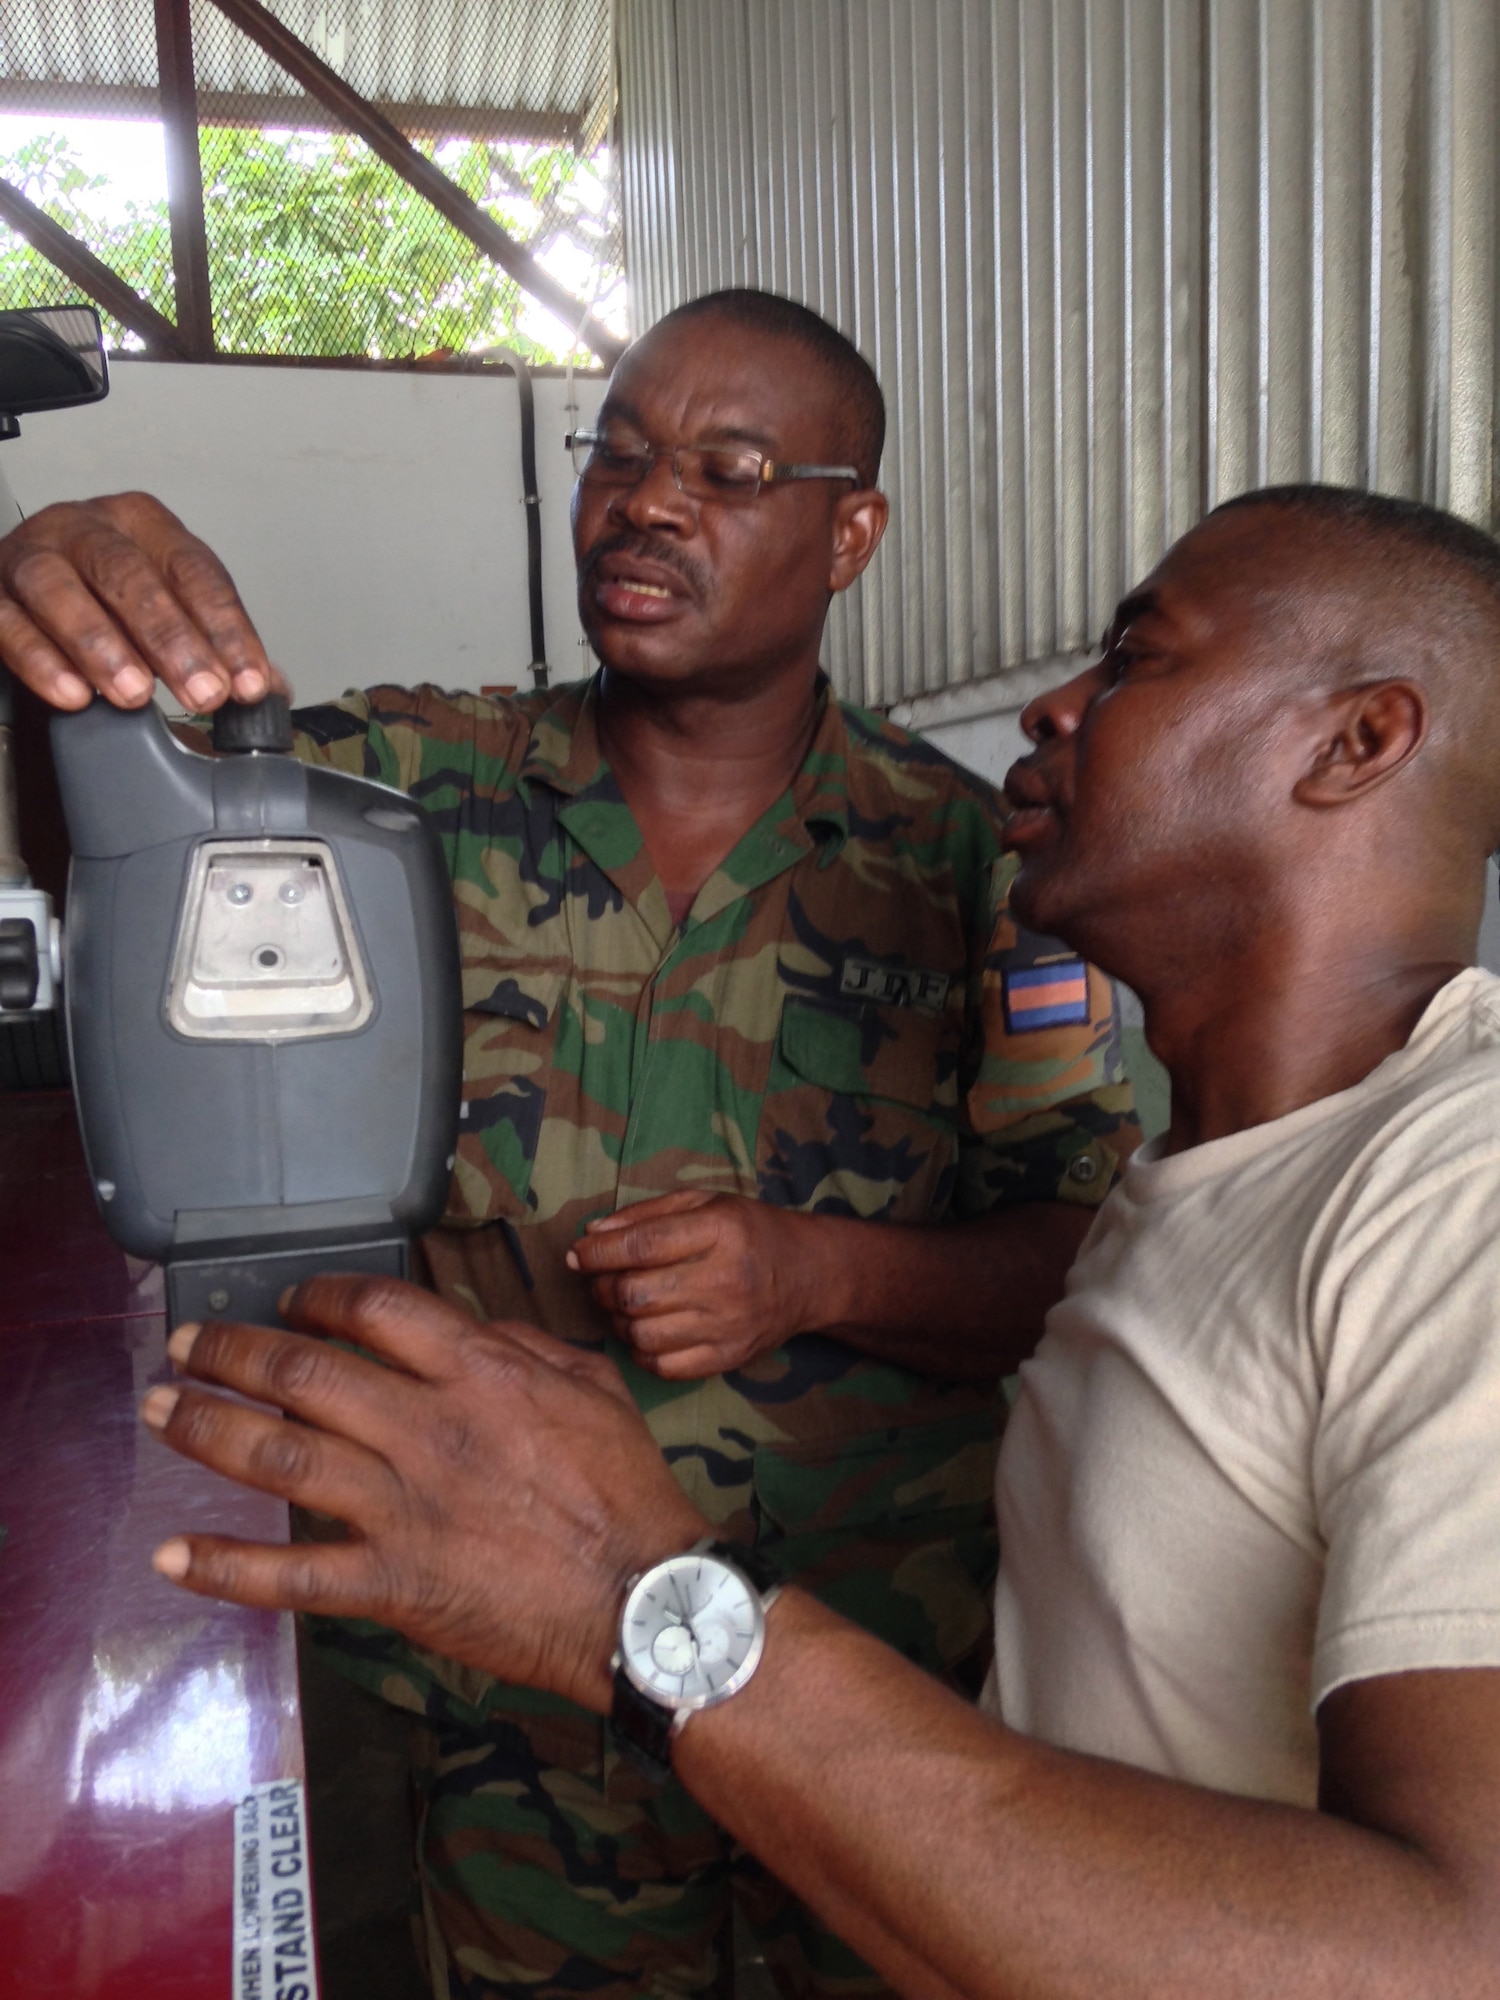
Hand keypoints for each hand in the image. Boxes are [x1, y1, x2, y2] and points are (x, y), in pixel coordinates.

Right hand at [0, 491, 282, 712]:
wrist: (25, 589)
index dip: (226, 628)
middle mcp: (86, 528)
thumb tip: (269, 688)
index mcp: (143, 526)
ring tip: (134, 694)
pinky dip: (40, 659)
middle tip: (202, 691)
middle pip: (129, 573)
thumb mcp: (167, 608)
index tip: (248, 681)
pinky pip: (8, 622)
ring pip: (61, 588)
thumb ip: (215, 645)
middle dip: (172, 638)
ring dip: (102, 644)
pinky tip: (74, 694)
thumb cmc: (105, 598)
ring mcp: (32, 555)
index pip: (194, 570)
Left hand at [138, 1274, 708, 1713]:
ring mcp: (405, 1509)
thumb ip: (524, 1345)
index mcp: (482, 1374)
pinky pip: (293, 1576)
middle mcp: (430, 1430)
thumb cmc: (626, 1490)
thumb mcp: (591, 1386)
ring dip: (208, 1429)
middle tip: (185, 1346)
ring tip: (158, 1409)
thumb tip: (466, 1327)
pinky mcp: (393, 1584)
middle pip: (305, 1373)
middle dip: (232, 1352)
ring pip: (282, 1456)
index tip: (291, 1301)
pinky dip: (226, 1566)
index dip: (319, 1297)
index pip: (376, 1310)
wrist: (643, 1600)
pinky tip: (172, 1553)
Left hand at [567, 1191, 830, 1377]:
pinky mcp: (729, 1357)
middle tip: (601, 1280)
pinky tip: (646, 1331)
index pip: (641, 1245)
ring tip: (623, 1305)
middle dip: (602, 1287)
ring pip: (642, 1334)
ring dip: (618, 1320)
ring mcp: (729, 1324)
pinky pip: (664, 1366)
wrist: (810, 1275)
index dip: (598, 1252)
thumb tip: (591, 1234)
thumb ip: (646, 1215)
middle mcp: (726, 1279)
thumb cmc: (751, 1231)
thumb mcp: (705, 1202)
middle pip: (635, 1294)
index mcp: (720, 1230)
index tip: (577, 1253)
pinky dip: (642, 1351)